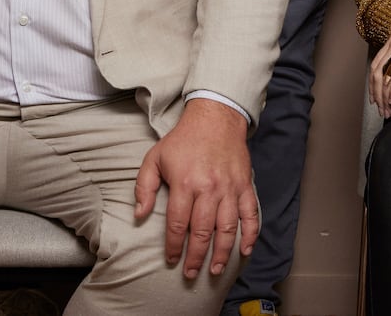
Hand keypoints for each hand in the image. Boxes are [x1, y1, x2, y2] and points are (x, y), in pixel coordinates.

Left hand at [133, 98, 255, 279]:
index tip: (171, 260)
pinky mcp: (244, 185)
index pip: (177, 225)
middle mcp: (209, 189)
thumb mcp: (155, 158)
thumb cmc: (183, 140)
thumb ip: (144, 187)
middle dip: (196, 257)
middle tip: (191, 273)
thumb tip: (139, 215)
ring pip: (227, 228)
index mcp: (185, 183)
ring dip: (222, 253)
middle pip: (202, 232)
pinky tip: (244, 250)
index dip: (173, 246)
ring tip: (214, 270)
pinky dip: (250, 234)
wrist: (215, 117)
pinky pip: (251, 213)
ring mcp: (229, 188)